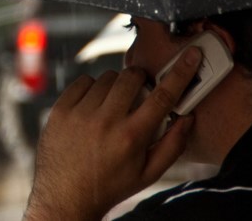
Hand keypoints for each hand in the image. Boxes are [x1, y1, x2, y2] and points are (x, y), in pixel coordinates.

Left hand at [23, 45, 201, 220]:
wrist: (66, 196)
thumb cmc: (110, 185)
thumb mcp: (148, 173)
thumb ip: (173, 145)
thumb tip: (187, 117)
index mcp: (132, 137)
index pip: (163, 95)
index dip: (180, 72)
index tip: (190, 55)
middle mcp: (106, 122)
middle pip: (132, 77)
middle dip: (140, 79)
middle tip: (140, 90)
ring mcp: (80, 114)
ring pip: (107, 78)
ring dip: (115, 86)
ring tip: (113, 106)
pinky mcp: (60, 110)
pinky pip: (83, 81)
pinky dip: (91, 88)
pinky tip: (93, 106)